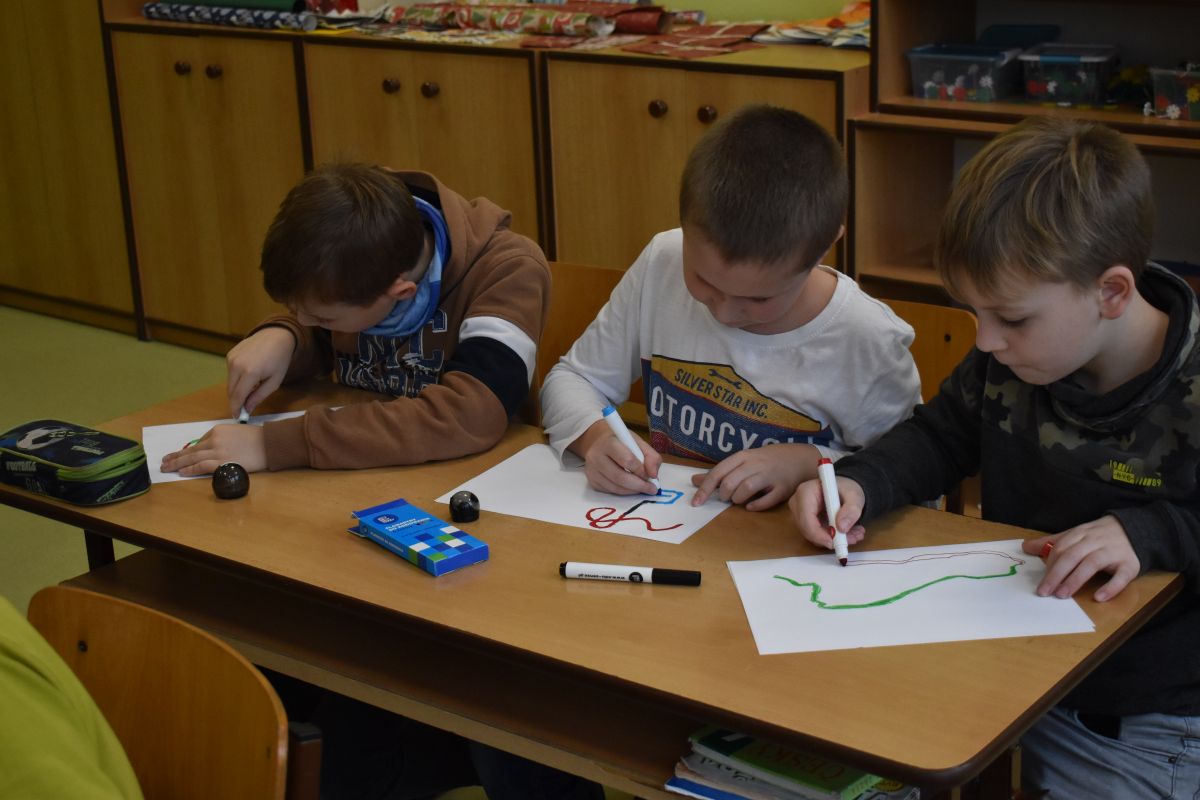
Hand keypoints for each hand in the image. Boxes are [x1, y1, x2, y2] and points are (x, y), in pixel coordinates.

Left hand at [160, 424, 266, 476]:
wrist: (269, 444)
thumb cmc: (256, 439)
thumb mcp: (236, 433)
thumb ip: (222, 440)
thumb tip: (211, 451)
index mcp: (218, 430)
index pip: (199, 443)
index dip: (186, 451)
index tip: (178, 455)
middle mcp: (215, 440)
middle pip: (191, 450)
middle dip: (175, 457)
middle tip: (164, 462)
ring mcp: (218, 451)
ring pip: (192, 458)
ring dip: (177, 464)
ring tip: (167, 468)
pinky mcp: (222, 463)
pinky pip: (201, 466)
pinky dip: (190, 469)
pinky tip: (182, 472)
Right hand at [225, 327, 294, 418]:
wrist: (275, 335)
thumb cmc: (279, 359)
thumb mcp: (274, 381)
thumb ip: (259, 396)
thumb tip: (247, 408)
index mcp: (250, 372)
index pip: (237, 397)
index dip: (236, 409)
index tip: (237, 417)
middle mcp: (237, 365)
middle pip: (230, 391)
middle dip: (236, 401)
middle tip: (243, 409)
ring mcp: (231, 358)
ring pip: (229, 382)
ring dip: (237, 389)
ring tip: (251, 388)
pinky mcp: (230, 354)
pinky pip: (230, 372)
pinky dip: (237, 378)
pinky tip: (249, 375)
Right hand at [576, 420, 661, 495]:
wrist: (599, 441)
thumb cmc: (621, 441)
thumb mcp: (638, 442)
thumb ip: (651, 456)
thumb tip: (653, 475)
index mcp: (609, 442)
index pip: (627, 460)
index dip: (641, 470)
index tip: (651, 476)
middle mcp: (596, 456)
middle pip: (620, 477)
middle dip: (639, 485)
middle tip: (652, 489)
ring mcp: (592, 470)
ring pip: (615, 487)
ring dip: (632, 491)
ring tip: (643, 488)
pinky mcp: (592, 481)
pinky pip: (610, 491)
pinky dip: (624, 492)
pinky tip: (630, 487)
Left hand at [690, 443, 815, 510]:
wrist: (799, 458)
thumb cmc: (765, 460)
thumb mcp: (741, 461)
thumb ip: (719, 472)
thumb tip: (694, 480)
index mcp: (743, 457)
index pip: (718, 472)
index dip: (705, 489)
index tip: (695, 503)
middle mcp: (755, 464)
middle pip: (731, 482)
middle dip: (724, 495)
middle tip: (726, 498)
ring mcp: (770, 476)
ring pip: (747, 488)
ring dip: (738, 499)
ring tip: (739, 500)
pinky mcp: (783, 488)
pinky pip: (768, 500)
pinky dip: (757, 505)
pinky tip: (751, 507)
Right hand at [789, 475, 866, 549]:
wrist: (844, 489)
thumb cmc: (846, 488)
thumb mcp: (854, 496)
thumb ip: (851, 510)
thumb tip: (841, 527)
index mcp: (806, 492)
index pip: (806, 519)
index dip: (819, 534)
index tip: (837, 542)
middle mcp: (798, 503)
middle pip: (807, 530)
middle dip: (830, 538)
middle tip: (852, 538)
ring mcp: (800, 514)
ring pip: (813, 536)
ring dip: (835, 539)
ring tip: (855, 534)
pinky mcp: (805, 523)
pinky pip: (816, 537)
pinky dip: (833, 538)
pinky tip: (848, 533)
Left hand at [1022, 515, 1139, 601]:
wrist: (1133, 530)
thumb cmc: (1098, 537)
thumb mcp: (1075, 535)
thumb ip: (1052, 543)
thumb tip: (1025, 546)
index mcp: (1080, 534)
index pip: (1061, 548)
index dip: (1049, 566)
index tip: (1039, 583)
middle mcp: (1096, 542)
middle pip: (1073, 556)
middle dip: (1056, 574)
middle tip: (1045, 592)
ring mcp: (1113, 552)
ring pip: (1092, 564)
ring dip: (1075, 580)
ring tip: (1062, 595)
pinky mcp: (1130, 564)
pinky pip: (1121, 576)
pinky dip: (1110, 587)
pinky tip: (1098, 597)